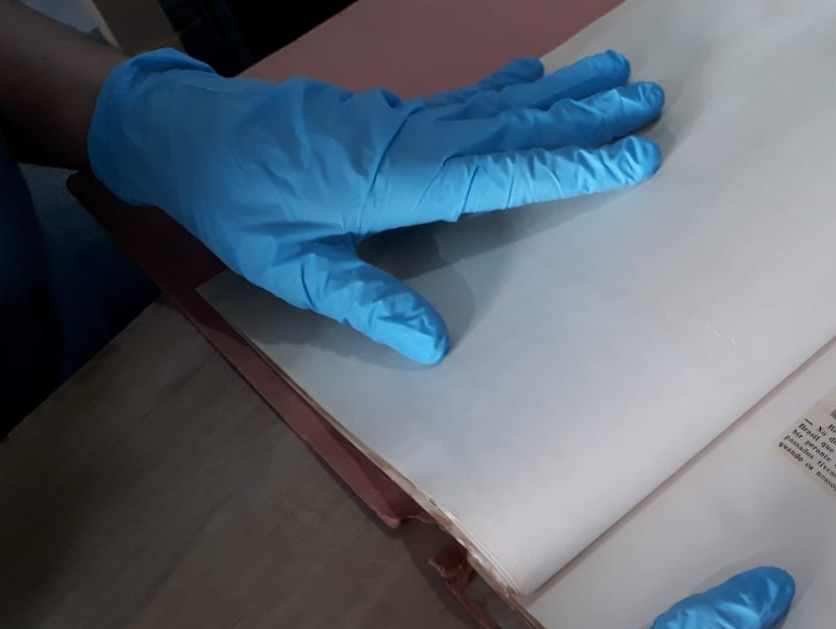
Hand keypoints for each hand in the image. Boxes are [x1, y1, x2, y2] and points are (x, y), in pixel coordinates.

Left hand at [88, 50, 663, 363]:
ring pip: (499, 104)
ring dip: (563, 93)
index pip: (504, 172)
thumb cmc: (238, 206)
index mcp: (397, 178)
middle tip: (651, 103)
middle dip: (587, 117)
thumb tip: (432, 346)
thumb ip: (364, 301)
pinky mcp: (392, 115)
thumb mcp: (290, 268)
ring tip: (620, 74)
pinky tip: (536, 76)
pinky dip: (511, 87)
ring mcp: (405, 119)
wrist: (184, 135)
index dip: (572, 165)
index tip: (633, 155)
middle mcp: (412, 139)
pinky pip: (467, 98)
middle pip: (516, 127)